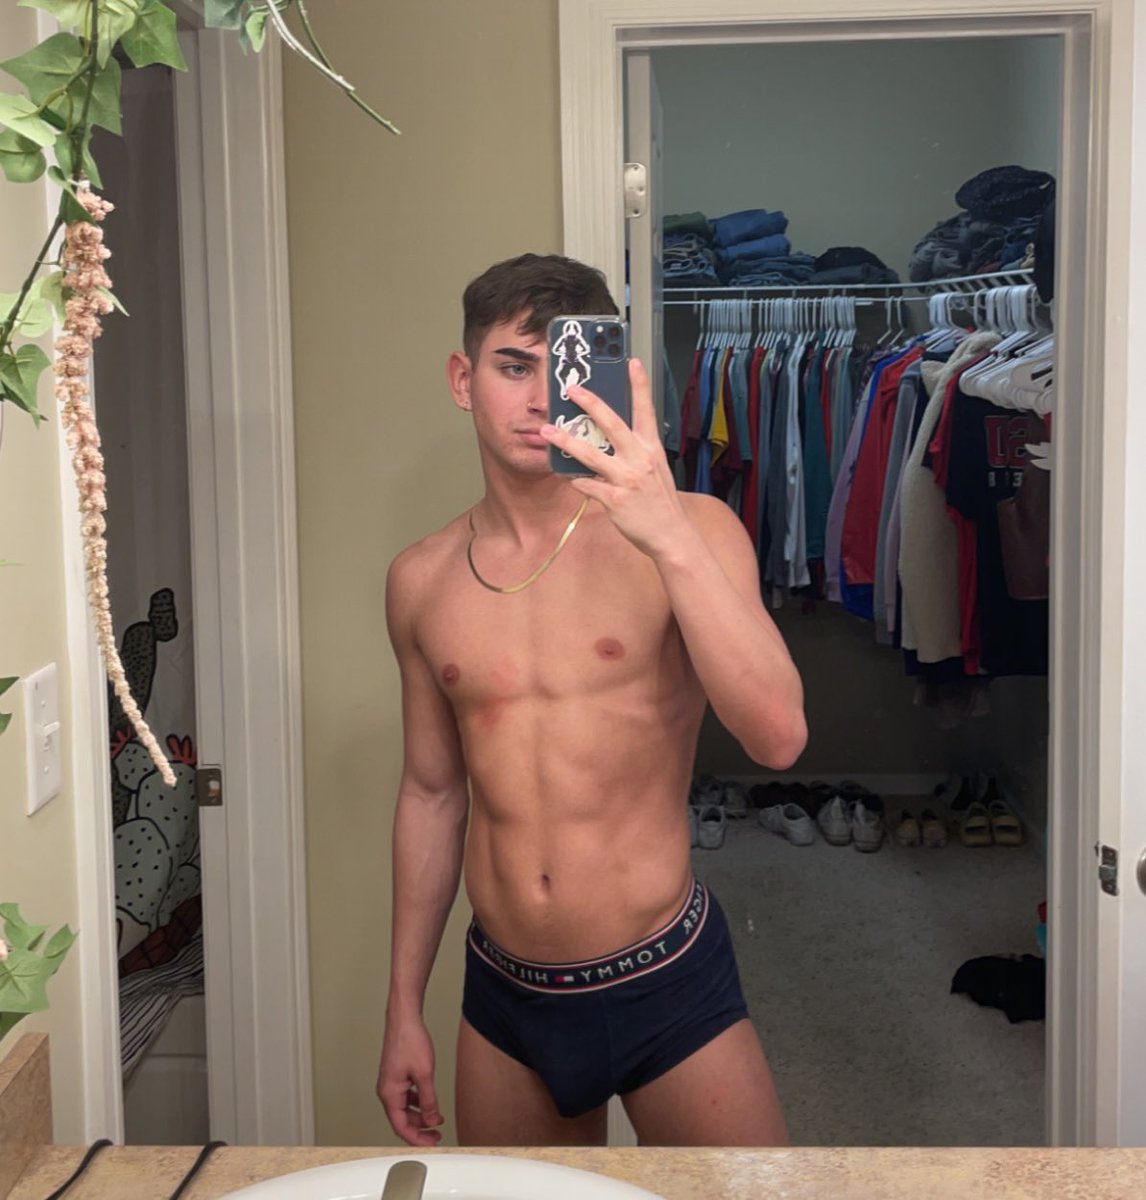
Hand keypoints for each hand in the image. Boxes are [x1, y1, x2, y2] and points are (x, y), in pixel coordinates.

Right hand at [376, 1015, 443, 1146]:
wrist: (404, 1019)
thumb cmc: (409, 1041)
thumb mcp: (425, 1074)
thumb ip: (428, 1100)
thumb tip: (431, 1119)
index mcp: (389, 1093)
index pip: (401, 1127)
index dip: (417, 1139)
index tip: (431, 1143)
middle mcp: (387, 1090)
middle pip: (401, 1120)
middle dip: (419, 1129)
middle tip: (436, 1135)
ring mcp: (390, 1083)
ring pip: (404, 1108)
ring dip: (420, 1116)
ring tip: (436, 1119)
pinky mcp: (396, 1075)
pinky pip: (405, 1096)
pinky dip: (417, 1102)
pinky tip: (429, 1102)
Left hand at [540, 358, 686, 558]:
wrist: (671, 535)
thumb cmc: (660, 502)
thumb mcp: (656, 470)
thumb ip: (635, 452)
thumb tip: (608, 439)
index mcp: (651, 448)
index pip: (645, 409)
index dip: (639, 384)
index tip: (631, 361)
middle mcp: (640, 459)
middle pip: (611, 422)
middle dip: (589, 402)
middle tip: (571, 389)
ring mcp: (627, 479)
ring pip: (590, 453)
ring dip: (565, 441)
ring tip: (548, 432)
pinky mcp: (615, 499)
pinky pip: (587, 485)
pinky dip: (575, 480)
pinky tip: (567, 477)